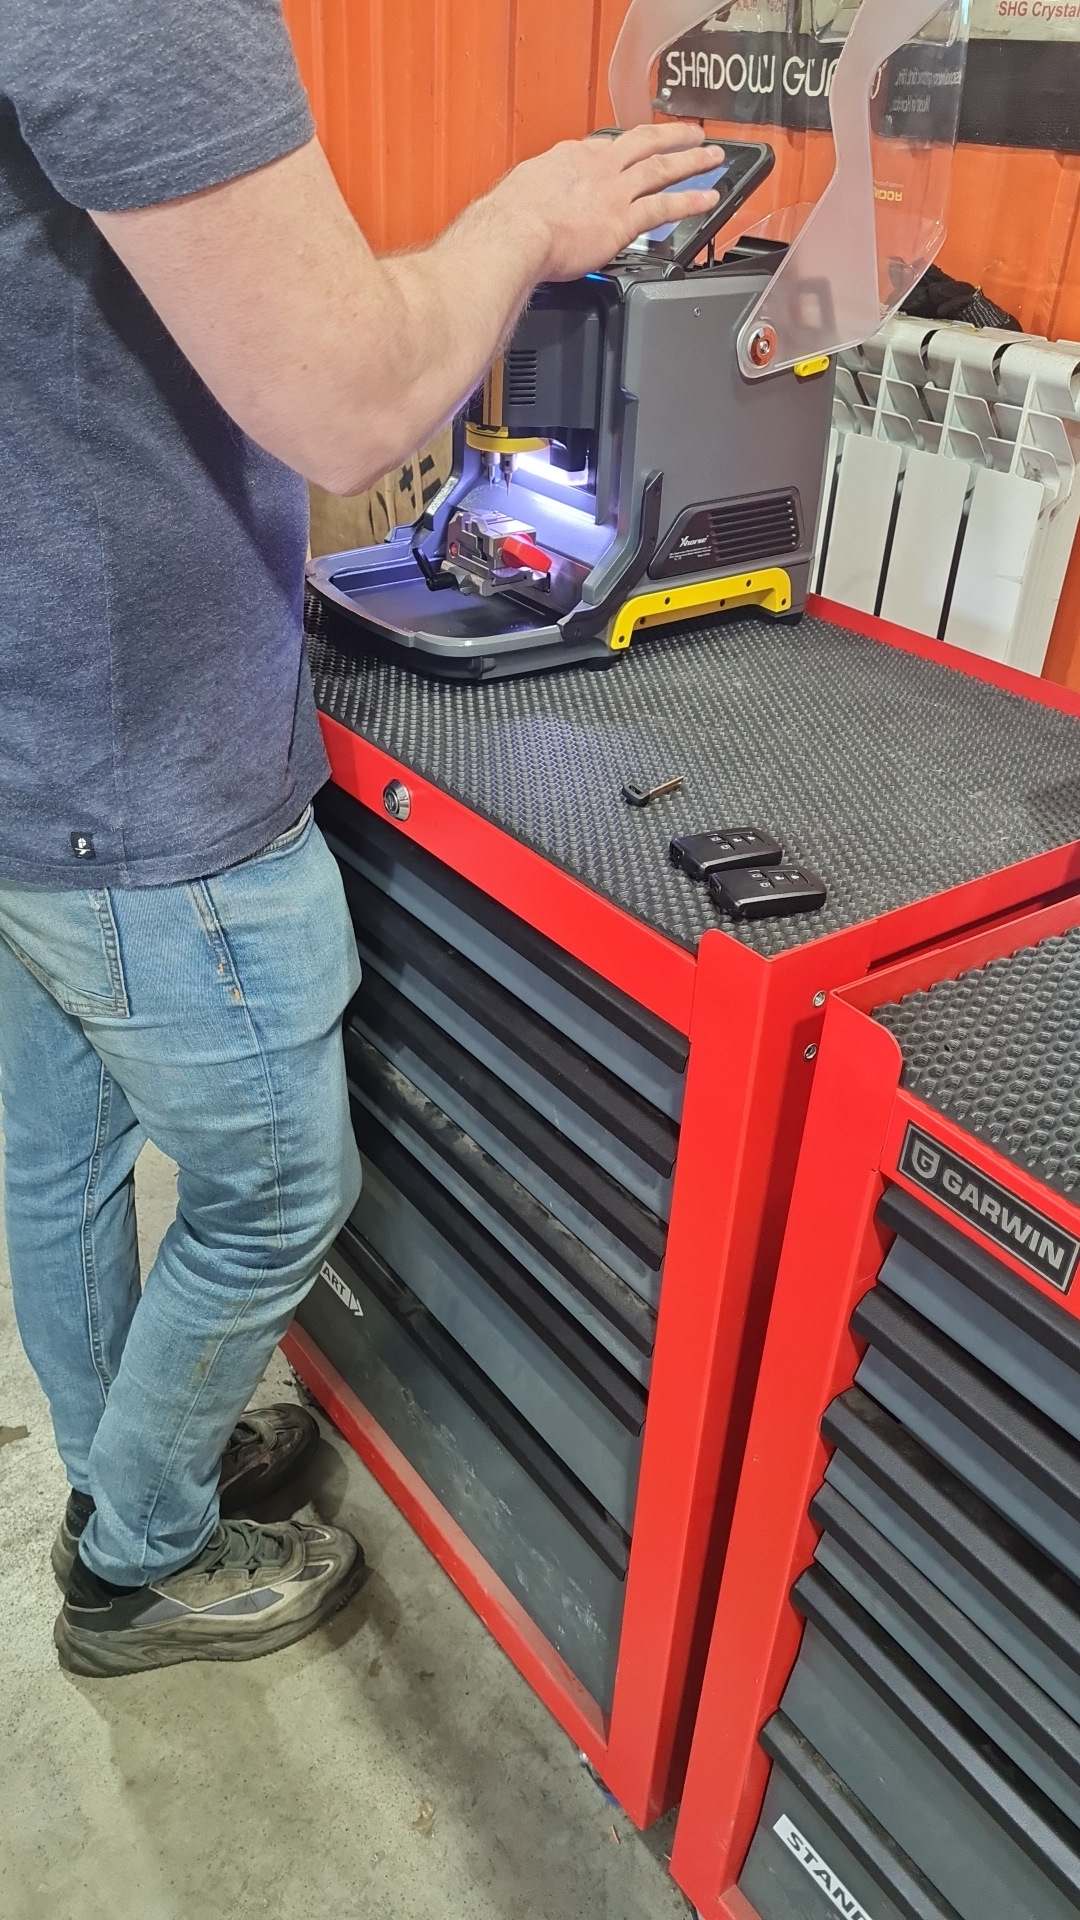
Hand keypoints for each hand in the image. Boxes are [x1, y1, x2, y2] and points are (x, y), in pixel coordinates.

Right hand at [492, 123, 724, 282]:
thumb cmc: (509, 220)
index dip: (625, 147)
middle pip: (643, 143)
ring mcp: (614, 191)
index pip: (606, 147)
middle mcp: (597, 167)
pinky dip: (690, 202)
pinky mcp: (624, 219)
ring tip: (712, 157)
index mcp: (570, 157)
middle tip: (692, 133)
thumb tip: (533, 205)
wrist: (515, 234)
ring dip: (691, 161)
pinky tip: (709, 200)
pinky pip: (665, 207)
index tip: (637, 145)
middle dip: (671, 136)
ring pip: (661, 168)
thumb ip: (538, 194)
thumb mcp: (521, 192)